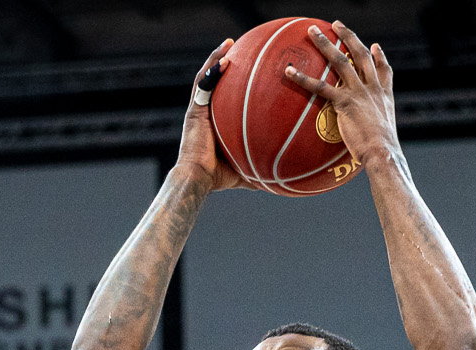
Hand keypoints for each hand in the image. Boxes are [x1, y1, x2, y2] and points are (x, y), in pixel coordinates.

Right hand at [177, 39, 245, 191]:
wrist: (197, 178)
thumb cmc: (217, 178)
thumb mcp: (244, 171)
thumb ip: (259, 170)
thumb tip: (280, 180)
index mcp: (214, 122)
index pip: (224, 97)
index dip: (233, 83)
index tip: (248, 71)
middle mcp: (205, 112)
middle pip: (214, 81)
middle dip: (225, 63)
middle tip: (240, 48)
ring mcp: (198, 109)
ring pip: (206, 76)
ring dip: (217, 58)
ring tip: (229, 42)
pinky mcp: (194, 110)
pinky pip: (203, 84)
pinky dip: (213, 69)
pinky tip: (226, 58)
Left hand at [286, 23, 397, 168]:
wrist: (383, 152)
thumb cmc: (382, 152)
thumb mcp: (386, 134)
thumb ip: (378, 127)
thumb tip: (372, 139)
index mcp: (384, 94)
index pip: (383, 70)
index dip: (379, 56)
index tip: (375, 46)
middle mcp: (372, 88)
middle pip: (361, 55)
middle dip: (348, 37)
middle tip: (336, 25)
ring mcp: (359, 92)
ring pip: (341, 61)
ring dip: (325, 44)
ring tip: (312, 31)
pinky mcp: (345, 102)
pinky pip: (320, 87)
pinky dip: (303, 78)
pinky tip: (289, 71)